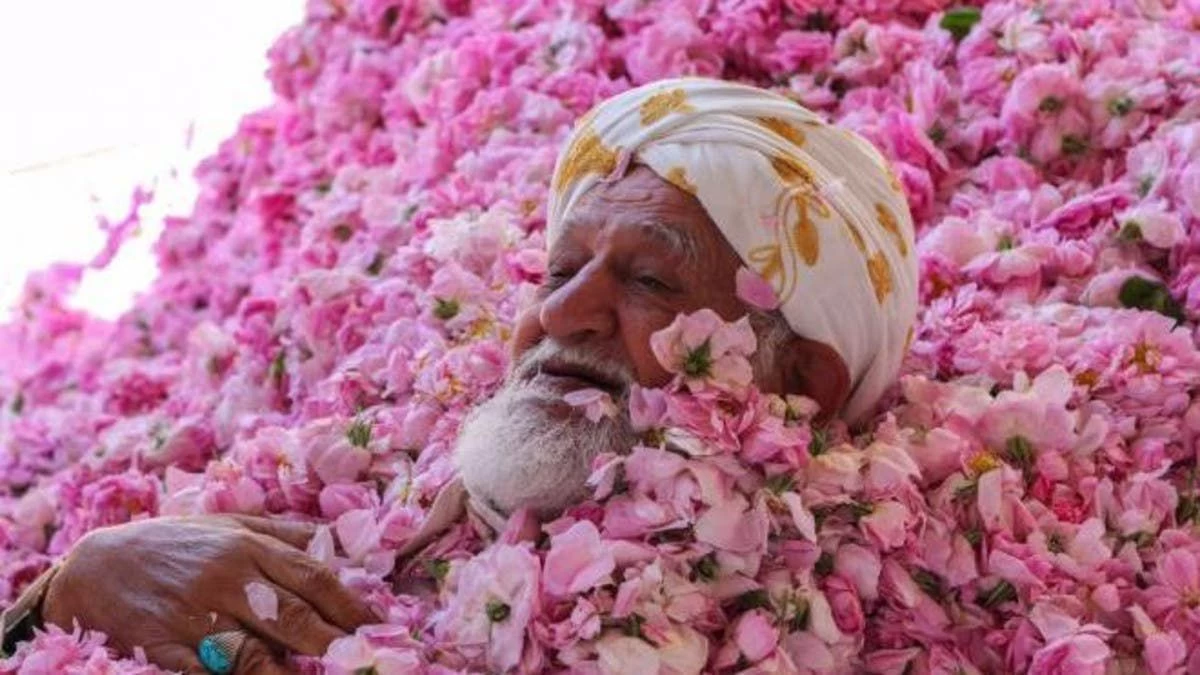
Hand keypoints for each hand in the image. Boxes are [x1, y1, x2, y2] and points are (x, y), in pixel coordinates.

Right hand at [41, 514, 377, 672]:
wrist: (93, 567)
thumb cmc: (169, 543)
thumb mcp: (224, 523)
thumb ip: (278, 532)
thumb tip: (332, 538)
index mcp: (245, 546)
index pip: (311, 576)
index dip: (349, 603)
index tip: (375, 624)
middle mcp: (225, 578)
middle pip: (293, 616)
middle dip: (333, 641)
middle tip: (363, 658)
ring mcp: (194, 616)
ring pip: (255, 651)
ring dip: (290, 669)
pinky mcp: (164, 648)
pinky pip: (208, 674)